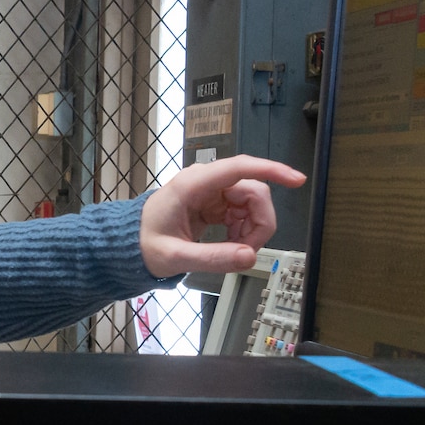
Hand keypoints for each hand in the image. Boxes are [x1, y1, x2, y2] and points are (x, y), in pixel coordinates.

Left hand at [139, 156, 306, 275]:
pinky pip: (243, 213)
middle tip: (247, 252)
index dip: (271, 170)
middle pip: (254, 191)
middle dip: (260, 222)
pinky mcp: (215, 204)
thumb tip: (249, 257)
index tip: (297, 180)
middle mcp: (205, 182)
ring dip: (253, 230)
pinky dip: (244, 232)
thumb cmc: (143, 245)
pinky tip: (231, 246)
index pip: (239, 167)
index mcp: (192, 185)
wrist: (127, 244)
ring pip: (252, 204)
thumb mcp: (174, 257)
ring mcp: (212, 192)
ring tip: (234, 252)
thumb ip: (211, 258)